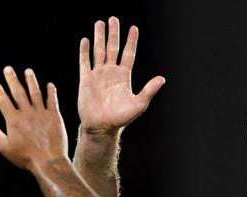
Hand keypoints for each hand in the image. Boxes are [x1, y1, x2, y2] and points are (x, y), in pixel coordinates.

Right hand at [0, 67, 67, 171]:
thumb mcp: (5, 147)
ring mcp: (41, 113)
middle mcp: (27, 113)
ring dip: (31, 81)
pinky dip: (51, 92)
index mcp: (13, 120)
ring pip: (35, 93)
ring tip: (28, 71)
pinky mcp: (54, 116)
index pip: (3, 101)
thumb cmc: (26, 158)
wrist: (48, 162)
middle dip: (12, 79)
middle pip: (18, 92)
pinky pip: (52, 101)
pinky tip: (50, 85)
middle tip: (8, 69)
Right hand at [78, 16, 164, 133]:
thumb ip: (149, 90)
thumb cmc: (120, 118)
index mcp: (124, 76)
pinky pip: (85, 63)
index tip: (133, 28)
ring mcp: (98, 75)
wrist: (102, 127)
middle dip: (113, 33)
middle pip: (113, 48)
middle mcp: (111, 72)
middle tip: (113, 19)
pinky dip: (85, 52)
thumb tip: (162, 79)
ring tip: (100, 23)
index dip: (131, 41)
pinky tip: (86, 41)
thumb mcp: (139, 104)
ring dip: (99, 37)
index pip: (128, 54)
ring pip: (99, 51)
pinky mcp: (86, 80)